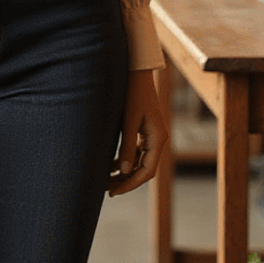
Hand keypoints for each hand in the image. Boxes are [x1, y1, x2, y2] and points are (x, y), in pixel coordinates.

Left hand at [107, 68, 167, 197]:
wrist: (136, 70)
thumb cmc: (132, 92)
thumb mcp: (128, 121)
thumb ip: (126, 146)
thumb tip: (124, 171)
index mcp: (158, 138)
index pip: (146, 171)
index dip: (130, 184)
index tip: (114, 192)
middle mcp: (158, 139)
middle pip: (144, 169)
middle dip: (126, 181)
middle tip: (106, 190)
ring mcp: (152, 135)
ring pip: (139, 162)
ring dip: (124, 172)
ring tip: (105, 180)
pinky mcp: (144, 130)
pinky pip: (136, 152)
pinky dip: (124, 160)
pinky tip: (109, 165)